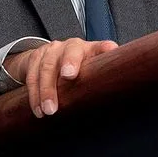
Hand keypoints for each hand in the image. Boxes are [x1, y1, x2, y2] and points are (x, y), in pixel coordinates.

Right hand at [2, 38, 116, 117]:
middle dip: (67, 66)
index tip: (76, 72)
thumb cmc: (81, 68)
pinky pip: (31, 75)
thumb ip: (107, 78)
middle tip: (66, 83)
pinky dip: (33, 94)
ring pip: (46, 67)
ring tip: (48, 111)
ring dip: (45, 90)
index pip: (99, 48)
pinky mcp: (35, 57)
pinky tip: (37, 109)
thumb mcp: (95, 71)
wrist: (53, 55)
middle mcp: (72, 45)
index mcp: (92, 49)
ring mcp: (52, 50)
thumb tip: (126, 95)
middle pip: (70, 53)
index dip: (97, 54)